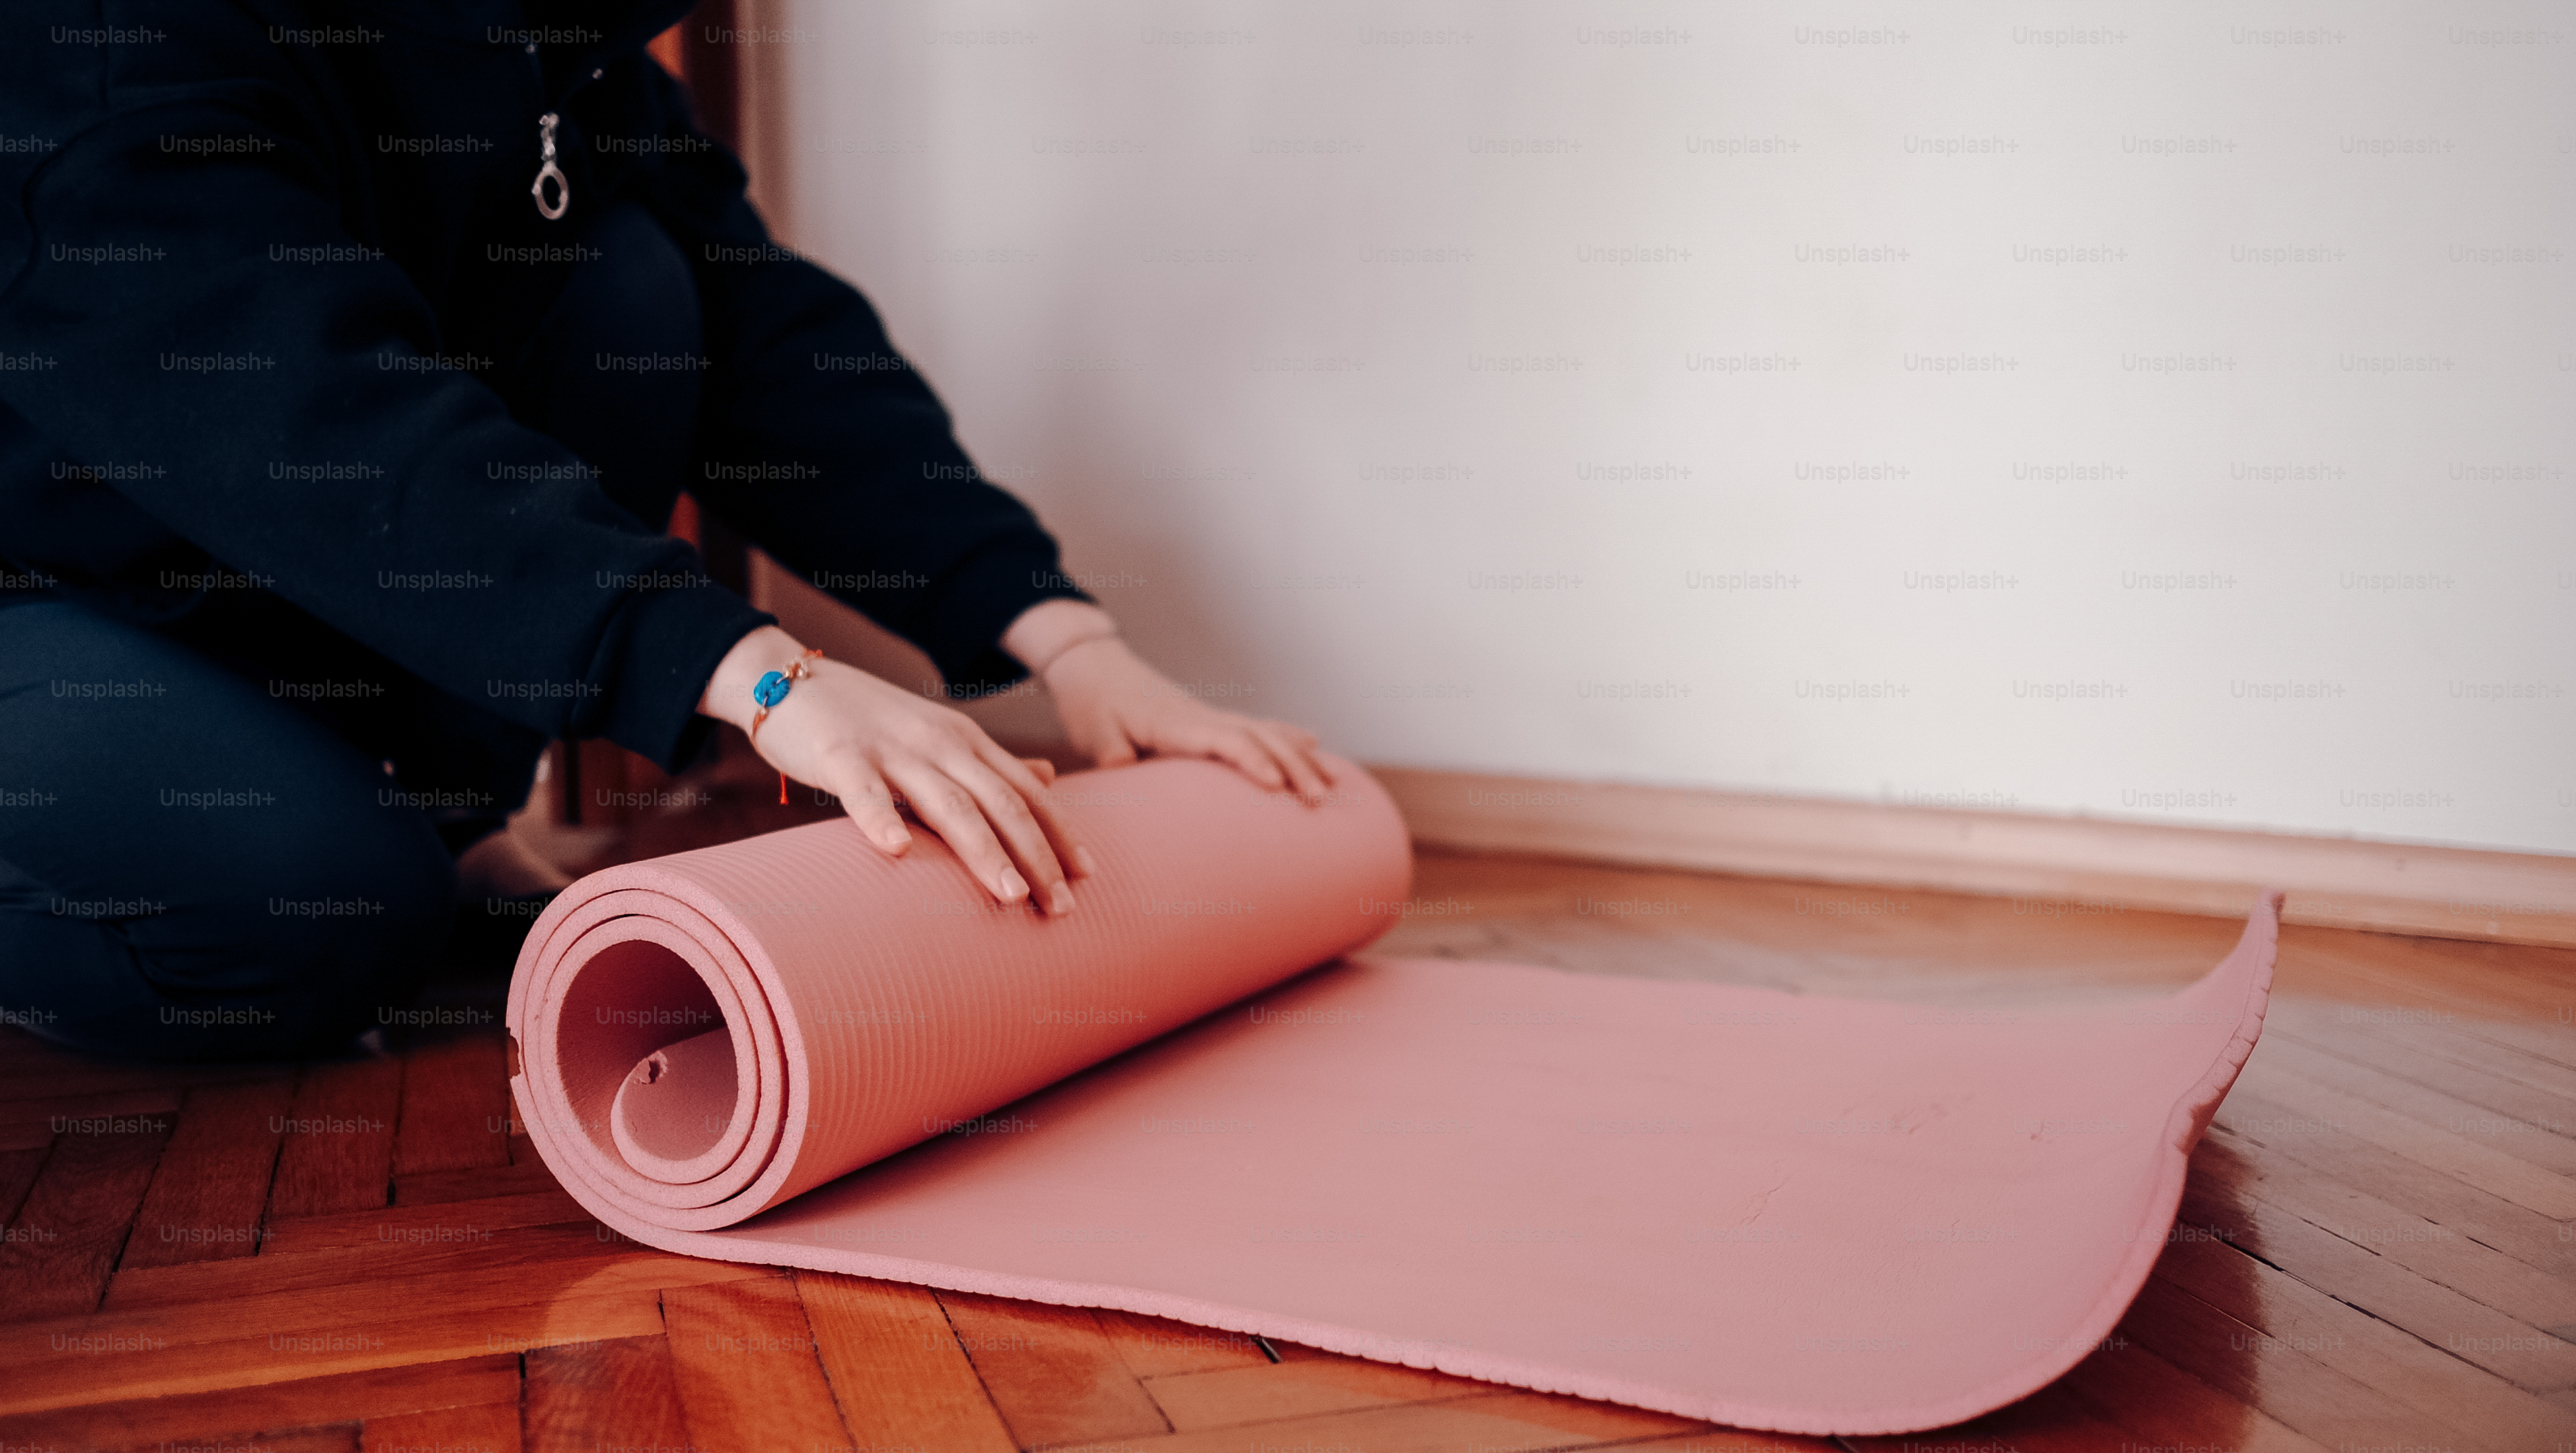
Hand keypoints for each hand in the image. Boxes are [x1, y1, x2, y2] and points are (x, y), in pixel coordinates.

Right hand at [698, 626, 1089, 912]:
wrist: (788, 680)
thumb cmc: (867, 722)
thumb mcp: (939, 735)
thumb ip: (990, 762)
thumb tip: (1047, 777)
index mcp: (966, 741)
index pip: (1025, 791)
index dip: (1059, 833)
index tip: (1087, 876)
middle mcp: (939, 743)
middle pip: (1000, 803)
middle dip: (1036, 856)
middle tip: (1062, 907)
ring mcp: (891, 749)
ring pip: (947, 802)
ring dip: (984, 851)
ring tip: (1011, 895)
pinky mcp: (840, 755)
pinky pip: (863, 791)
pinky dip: (880, 820)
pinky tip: (897, 852)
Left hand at [1005, 604, 1334, 798]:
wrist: (1093, 665)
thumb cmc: (1092, 703)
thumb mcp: (1094, 731)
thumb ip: (1111, 754)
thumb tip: (1124, 772)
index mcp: (1177, 723)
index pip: (1225, 739)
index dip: (1252, 761)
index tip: (1276, 785)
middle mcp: (1203, 717)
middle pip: (1260, 737)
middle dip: (1294, 767)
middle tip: (1319, 800)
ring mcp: (1211, 716)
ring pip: (1268, 732)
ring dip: (1302, 757)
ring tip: (1332, 785)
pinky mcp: (1211, 720)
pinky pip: (1259, 727)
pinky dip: (1289, 735)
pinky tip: (1314, 743)